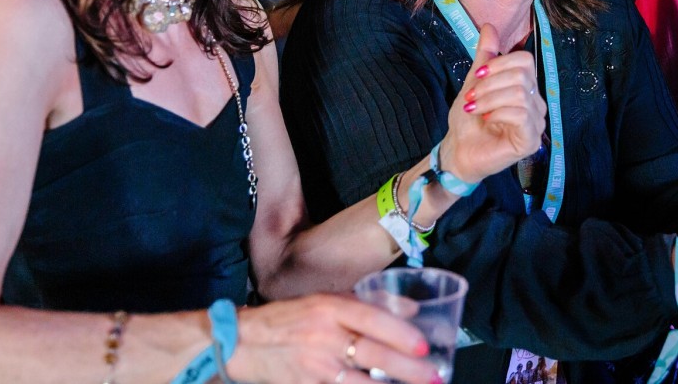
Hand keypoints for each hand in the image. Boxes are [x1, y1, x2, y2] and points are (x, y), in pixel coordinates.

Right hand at [230, 294, 438, 383]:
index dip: (399, 333)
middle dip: (408, 369)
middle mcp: (324, 335)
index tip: (424, 346)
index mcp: (330, 307)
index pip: (371, 318)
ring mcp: (315, 365)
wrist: (242, 341)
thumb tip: (411, 309)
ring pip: (361, 382)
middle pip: (373, 354)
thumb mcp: (325, 301)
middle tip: (435, 376)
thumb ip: (365, 304)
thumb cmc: (290, 319)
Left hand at [439, 24, 546, 183]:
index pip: (525, 60)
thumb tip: (490, 26)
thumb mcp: (474, 82)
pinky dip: (498, 113)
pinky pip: (521, 114)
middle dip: (490, 84)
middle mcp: (537, 104)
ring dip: (490, 99)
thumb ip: (485, 56)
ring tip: (475, 109)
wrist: (459, 150)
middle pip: (522, 75)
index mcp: (526, 87)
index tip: (477, 77)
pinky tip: (486, 120)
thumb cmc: (468, 120)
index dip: (499, 63)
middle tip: (472, 98)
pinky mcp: (532, 140)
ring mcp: (537, 123)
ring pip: (520, 94)